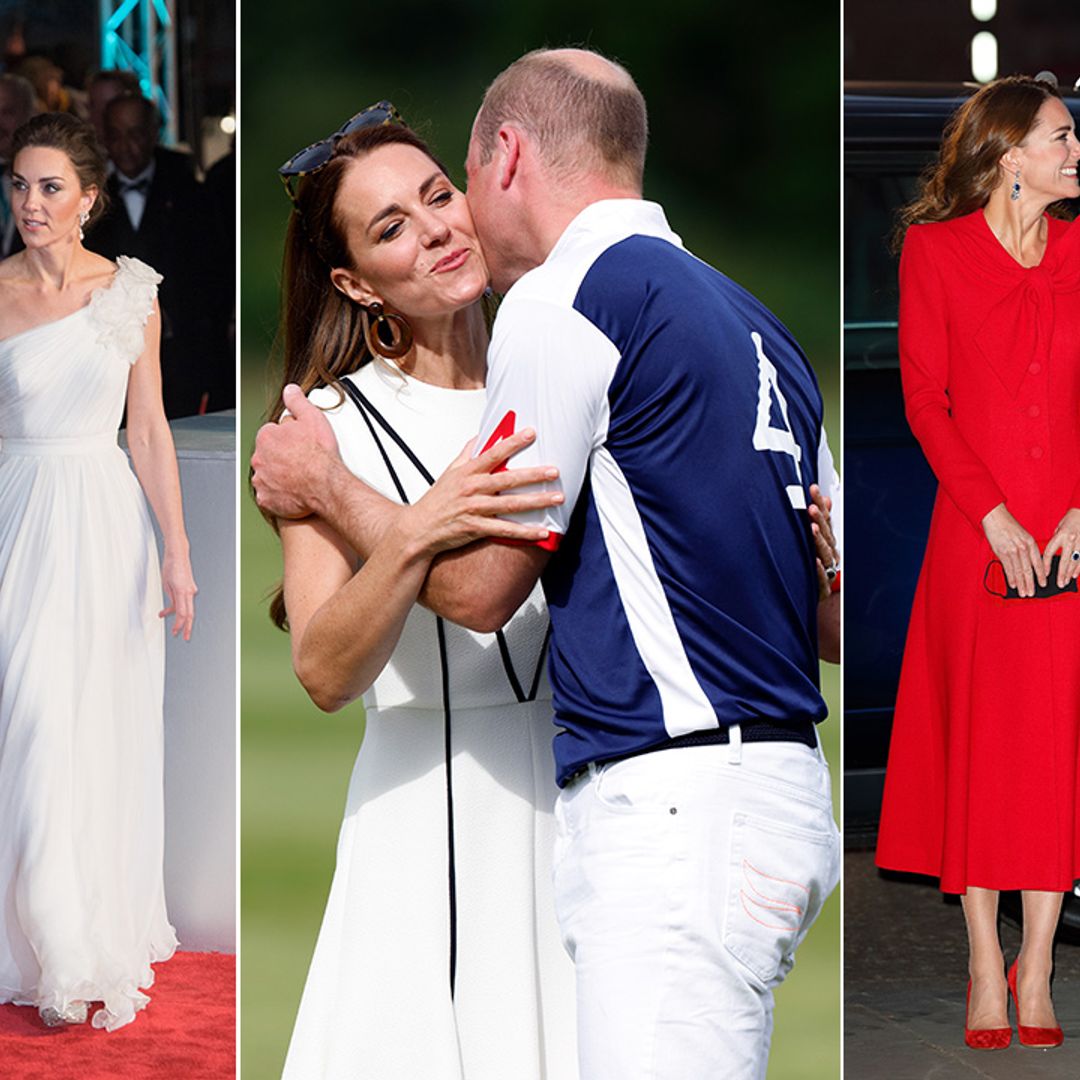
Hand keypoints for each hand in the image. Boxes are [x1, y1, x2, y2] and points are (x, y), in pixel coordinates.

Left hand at [160, 546, 196, 640]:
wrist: (178, 553)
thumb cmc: (171, 566)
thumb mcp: (166, 584)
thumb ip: (171, 598)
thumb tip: (172, 608)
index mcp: (183, 591)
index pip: (183, 613)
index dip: (179, 625)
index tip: (175, 632)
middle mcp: (190, 592)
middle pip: (190, 614)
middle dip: (187, 627)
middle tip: (185, 637)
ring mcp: (191, 589)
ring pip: (188, 608)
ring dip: (179, 616)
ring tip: (168, 621)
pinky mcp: (190, 587)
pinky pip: (186, 601)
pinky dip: (179, 607)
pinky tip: (169, 609)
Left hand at [251, 384, 340, 518]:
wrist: (326, 485)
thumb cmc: (320, 455)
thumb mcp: (312, 418)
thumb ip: (297, 402)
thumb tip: (290, 390)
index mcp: (267, 437)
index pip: (271, 434)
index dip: (287, 439)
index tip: (298, 444)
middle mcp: (259, 458)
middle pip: (267, 455)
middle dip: (280, 457)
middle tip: (300, 461)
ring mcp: (261, 480)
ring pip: (267, 475)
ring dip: (278, 476)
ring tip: (298, 477)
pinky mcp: (266, 499)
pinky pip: (269, 496)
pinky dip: (278, 494)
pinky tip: (293, 491)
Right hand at [394, 428, 562, 556]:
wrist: (419, 528)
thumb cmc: (437, 500)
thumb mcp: (450, 472)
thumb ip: (467, 453)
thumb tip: (479, 436)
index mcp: (468, 472)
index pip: (494, 453)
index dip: (513, 442)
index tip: (531, 433)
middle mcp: (472, 489)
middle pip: (508, 479)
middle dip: (534, 474)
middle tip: (555, 470)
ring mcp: (474, 509)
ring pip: (511, 504)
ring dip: (537, 501)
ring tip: (557, 498)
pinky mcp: (475, 528)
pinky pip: (505, 530)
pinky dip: (524, 532)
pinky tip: (542, 532)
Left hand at [808, 483, 838, 601]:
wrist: (823, 598)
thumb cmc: (818, 567)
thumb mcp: (819, 543)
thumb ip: (821, 522)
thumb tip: (825, 499)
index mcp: (828, 541)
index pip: (825, 518)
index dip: (821, 503)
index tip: (813, 488)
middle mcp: (830, 553)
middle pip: (826, 533)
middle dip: (820, 519)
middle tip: (811, 507)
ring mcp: (828, 568)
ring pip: (825, 552)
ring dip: (818, 540)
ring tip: (812, 528)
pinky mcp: (822, 587)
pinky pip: (821, 577)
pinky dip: (817, 568)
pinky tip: (814, 560)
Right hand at [981, 503, 1045, 597]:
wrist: (995, 517)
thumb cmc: (1007, 525)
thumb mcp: (1022, 535)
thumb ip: (1026, 548)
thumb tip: (1027, 563)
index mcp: (1030, 542)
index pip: (1038, 562)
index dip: (1040, 575)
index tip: (1042, 583)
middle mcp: (1023, 547)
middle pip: (1028, 569)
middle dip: (1030, 583)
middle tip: (1031, 593)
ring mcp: (1012, 550)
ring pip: (1019, 571)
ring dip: (1021, 584)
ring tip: (1023, 592)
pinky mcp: (1001, 552)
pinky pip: (1008, 568)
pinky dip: (1011, 577)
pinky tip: (1013, 584)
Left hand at [1042, 507, 1079, 587]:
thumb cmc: (1071, 519)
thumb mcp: (1059, 528)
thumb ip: (1056, 541)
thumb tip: (1052, 555)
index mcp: (1060, 535)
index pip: (1049, 553)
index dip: (1045, 565)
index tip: (1044, 573)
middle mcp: (1070, 540)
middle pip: (1064, 561)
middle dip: (1061, 574)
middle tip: (1059, 583)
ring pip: (1075, 562)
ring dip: (1070, 573)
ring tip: (1066, 581)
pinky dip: (1079, 568)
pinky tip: (1076, 575)